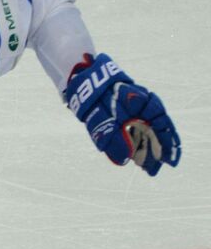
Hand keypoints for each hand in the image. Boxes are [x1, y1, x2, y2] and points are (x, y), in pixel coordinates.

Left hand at [63, 54, 180, 176]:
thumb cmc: (91, 92)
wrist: (79, 77)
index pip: (161, 123)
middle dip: (156, 152)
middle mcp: (141, 105)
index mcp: (142, 101)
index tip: (168, 160)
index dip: (167, 142)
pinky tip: (134, 157)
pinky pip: (133, 131)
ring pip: (145, 132)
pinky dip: (135, 144)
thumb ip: (111, 136)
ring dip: (147, 150)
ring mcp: (132, 109)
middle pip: (155, 130)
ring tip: (147, 169)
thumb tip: (124, 160)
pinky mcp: (122, 115)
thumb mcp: (99, 115)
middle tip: (154, 171)